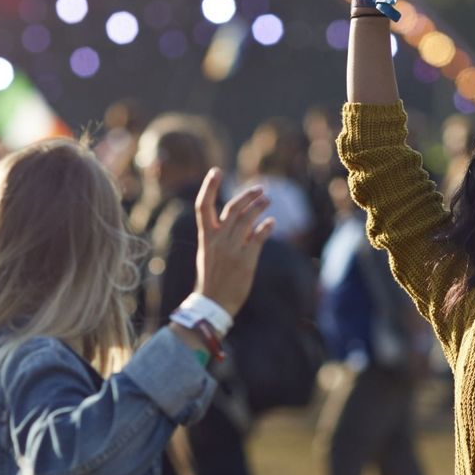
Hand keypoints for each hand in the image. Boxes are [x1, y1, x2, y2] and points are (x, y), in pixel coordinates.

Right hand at [192, 168, 273, 316]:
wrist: (213, 303)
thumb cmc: (212, 278)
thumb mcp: (208, 253)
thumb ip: (220, 234)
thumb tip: (241, 218)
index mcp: (205, 237)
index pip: (202, 206)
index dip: (208, 187)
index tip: (216, 171)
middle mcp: (217, 240)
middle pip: (233, 208)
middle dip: (247, 195)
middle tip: (260, 189)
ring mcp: (231, 250)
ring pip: (247, 219)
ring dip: (259, 207)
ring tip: (267, 201)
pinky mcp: (245, 260)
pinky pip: (258, 237)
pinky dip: (266, 227)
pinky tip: (271, 223)